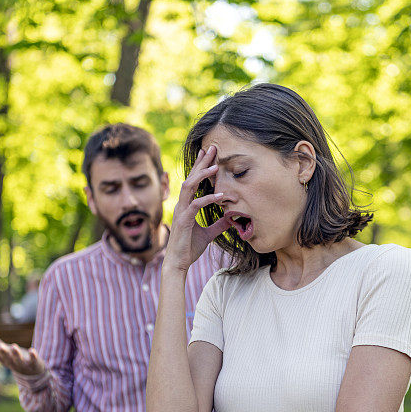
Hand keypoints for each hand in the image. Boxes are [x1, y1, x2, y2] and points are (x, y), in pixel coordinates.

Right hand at [0, 329, 45, 376]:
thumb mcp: (5, 350)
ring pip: (19, 360)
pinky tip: (32, 350)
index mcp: (4, 359)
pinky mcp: (34, 364)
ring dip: (16, 354)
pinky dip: (33, 356)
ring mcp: (23, 364)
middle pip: (6, 358)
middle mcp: (12, 363)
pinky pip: (33, 360)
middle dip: (3, 352)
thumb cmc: (15, 359)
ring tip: (14, 346)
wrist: (32, 374)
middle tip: (0, 346)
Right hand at [164, 146, 230, 272]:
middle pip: (191, 177)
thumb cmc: (190, 248)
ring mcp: (181, 211)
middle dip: (202, 162)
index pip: (194, 181)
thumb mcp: (209, 234)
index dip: (201, 166)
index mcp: (186, 205)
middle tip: (213, 148)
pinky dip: (208, 199)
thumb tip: (231, 217)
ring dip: (202, 175)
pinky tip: (221, 195)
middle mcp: (182, 205)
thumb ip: (219, 224)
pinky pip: (195, 205)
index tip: (209, 153)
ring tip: (216, 166)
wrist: (178, 263)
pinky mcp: (184, 220)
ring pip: (189, 186)